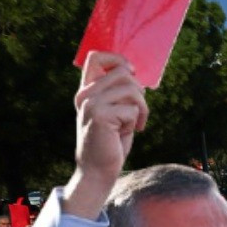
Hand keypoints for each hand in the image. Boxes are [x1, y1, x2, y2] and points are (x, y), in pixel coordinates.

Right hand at [65, 52, 148, 217]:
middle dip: (139, 91)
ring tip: (136, 123)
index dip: (118, 59)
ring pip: (132, 89)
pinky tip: (129, 132)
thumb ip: (119, 93)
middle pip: (123, 72)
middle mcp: (85, 94)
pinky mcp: (100, 115)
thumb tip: (135, 74)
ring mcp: (91, 103)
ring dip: (142, 108)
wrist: (99, 170)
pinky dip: (137, 120)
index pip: (95, 57)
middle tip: (138, 110)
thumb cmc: (111, 141)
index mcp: (87, 91)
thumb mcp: (115, 112)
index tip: (132, 72)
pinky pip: (132, 108)